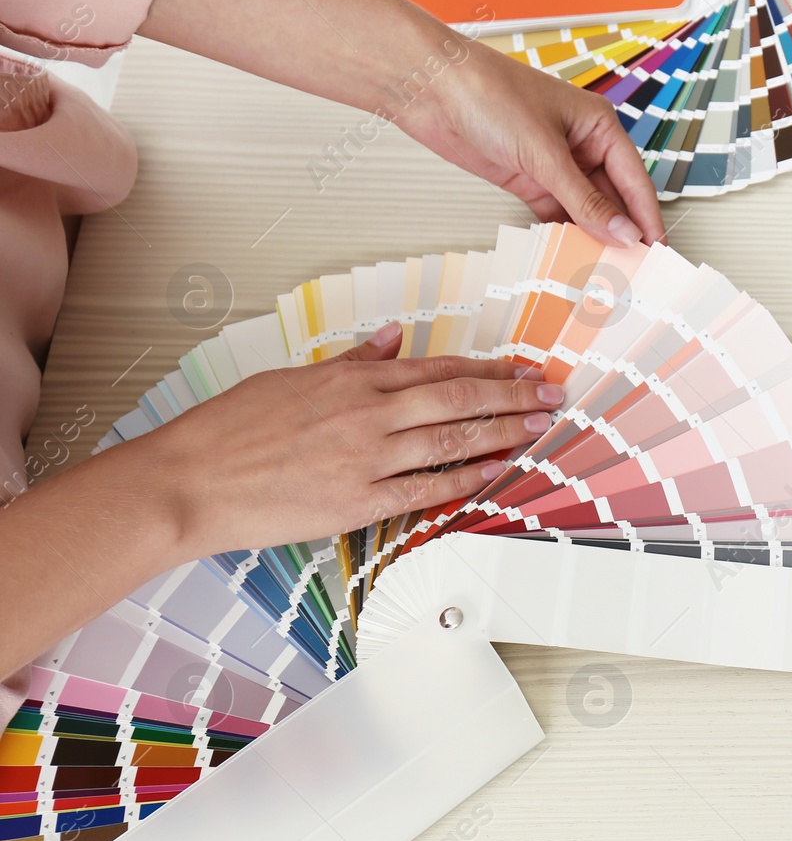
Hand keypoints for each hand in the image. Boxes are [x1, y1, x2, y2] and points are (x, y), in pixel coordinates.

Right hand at [147, 322, 561, 557]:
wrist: (192, 480)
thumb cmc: (231, 430)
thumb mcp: (293, 377)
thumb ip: (352, 360)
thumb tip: (394, 338)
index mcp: (351, 379)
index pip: (438, 368)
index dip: (488, 370)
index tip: (522, 369)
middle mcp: (366, 414)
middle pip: (458, 400)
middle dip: (513, 397)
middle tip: (551, 395)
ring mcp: (366, 459)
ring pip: (451, 441)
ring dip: (503, 434)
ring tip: (539, 429)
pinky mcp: (358, 501)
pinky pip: (426, 488)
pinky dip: (465, 478)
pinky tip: (495, 471)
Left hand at [400, 45, 667, 247]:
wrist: (431, 88)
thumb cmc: (489, 94)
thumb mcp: (545, 153)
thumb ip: (585, 199)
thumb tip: (623, 233)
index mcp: (598, 126)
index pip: (634, 180)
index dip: (646, 217)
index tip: (655, 251)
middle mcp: (580, 145)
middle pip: (612, 198)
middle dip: (620, 231)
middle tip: (631, 269)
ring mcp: (553, 164)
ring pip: (584, 209)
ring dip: (591, 236)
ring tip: (603, 269)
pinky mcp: (527, 179)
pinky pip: (555, 213)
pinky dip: (562, 233)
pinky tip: (570, 254)